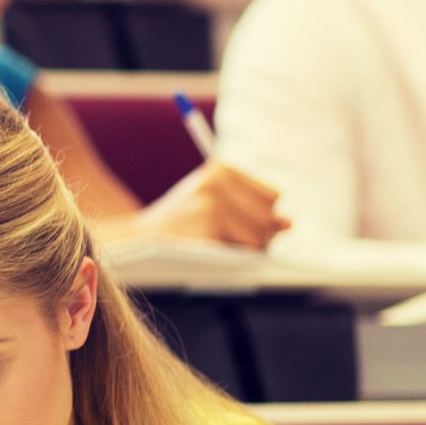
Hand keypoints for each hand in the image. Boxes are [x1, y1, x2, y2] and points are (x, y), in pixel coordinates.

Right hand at [137, 161, 286, 247]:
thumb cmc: (181, 223)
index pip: (272, 196)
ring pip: (262, 234)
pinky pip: (245, 249)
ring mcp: (213, 202)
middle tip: (223, 237)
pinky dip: (233, 256)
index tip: (232, 221)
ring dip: (247, 247)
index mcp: (220, 168)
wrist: (137, 238)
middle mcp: (218, 181)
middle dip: (257, 233)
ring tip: (216, 243)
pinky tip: (209, 250)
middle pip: (270, 215)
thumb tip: (289, 224)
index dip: (259, 216)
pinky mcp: (209, 225)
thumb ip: (253, 211)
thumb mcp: (216, 205)